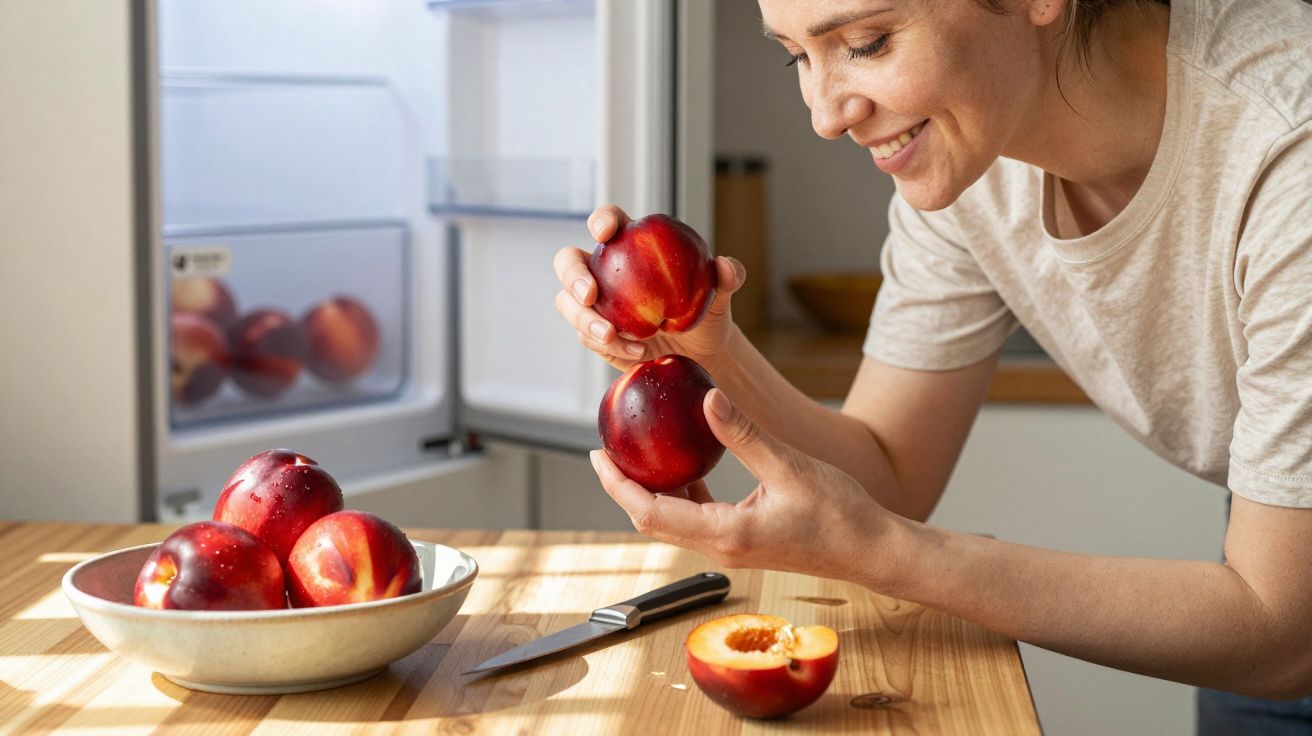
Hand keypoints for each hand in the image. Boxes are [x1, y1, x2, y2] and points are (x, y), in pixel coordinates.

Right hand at [553, 205, 746, 371]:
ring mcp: (595, 304)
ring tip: (612, 336)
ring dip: (584, 319)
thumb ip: (727, 277)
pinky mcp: (594, 335)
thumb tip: (726, 267)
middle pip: (569, 261)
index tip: (605, 232)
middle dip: (573, 275)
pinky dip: (610, 346)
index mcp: (631, 245)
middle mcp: (605, 271)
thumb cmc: (706, 314)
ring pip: (567, 303)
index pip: (609, 222)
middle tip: (591, 295)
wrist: (700, 354)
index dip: (602, 220)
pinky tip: (638, 353)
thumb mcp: (721, 296)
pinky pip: (587, 337)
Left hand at [589, 387, 895, 584]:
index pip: (649, 511)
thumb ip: (743, 433)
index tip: (596, 455)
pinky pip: (698, 520)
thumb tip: (707, 398)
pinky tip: (688, 468)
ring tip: (638, 455)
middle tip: (606, 450)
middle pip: (652, 520)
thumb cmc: (840, 514)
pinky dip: (682, 495)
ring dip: (651, 491)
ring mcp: (732, 548)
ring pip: (673, 522)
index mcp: (726, 533)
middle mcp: (721, 547)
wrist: (872, 551)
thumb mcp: (789, 466)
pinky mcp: (744, 542)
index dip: (616, 484)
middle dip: (623, 486)